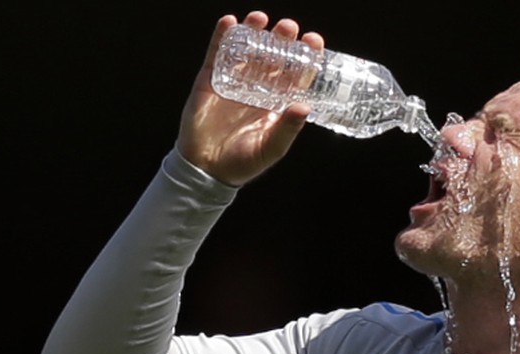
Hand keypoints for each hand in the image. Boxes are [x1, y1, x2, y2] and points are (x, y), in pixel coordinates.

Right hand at [177, 11, 320, 185]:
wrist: (205, 169)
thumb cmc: (241, 163)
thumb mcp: (270, 149)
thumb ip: (287, 129)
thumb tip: (304, 106)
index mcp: (276, 103)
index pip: (295, 75)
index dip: (305, 57)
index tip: (313, 41)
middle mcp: (257, 88)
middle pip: (273, 57)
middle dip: (282, 40)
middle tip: (288, 28)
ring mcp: (233, 82)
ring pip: (247, 51)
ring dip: (254, 32)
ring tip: (260, 19)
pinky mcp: (210, 80)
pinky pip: (217, 54)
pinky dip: (222, 37)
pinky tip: (230, 22)